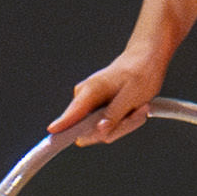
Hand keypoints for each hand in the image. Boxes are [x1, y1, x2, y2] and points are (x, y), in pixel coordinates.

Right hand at [47, 48, 168, 145]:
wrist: (145, 58)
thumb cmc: (140, 72)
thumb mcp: (132, 95)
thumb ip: (115, 114)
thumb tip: (100, 131)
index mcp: (89, 91)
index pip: (69, 117)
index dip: (60, 130)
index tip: (51, 137)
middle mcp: (84, 99)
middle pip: (90, 133)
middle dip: (115, 129)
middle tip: (135, 113)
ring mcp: (89, 105)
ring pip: (102, 132)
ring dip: (124, 125)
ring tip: (137, 108)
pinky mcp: (97, 110)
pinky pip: (107, 127)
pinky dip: (124, 122)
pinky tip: (134, 109)